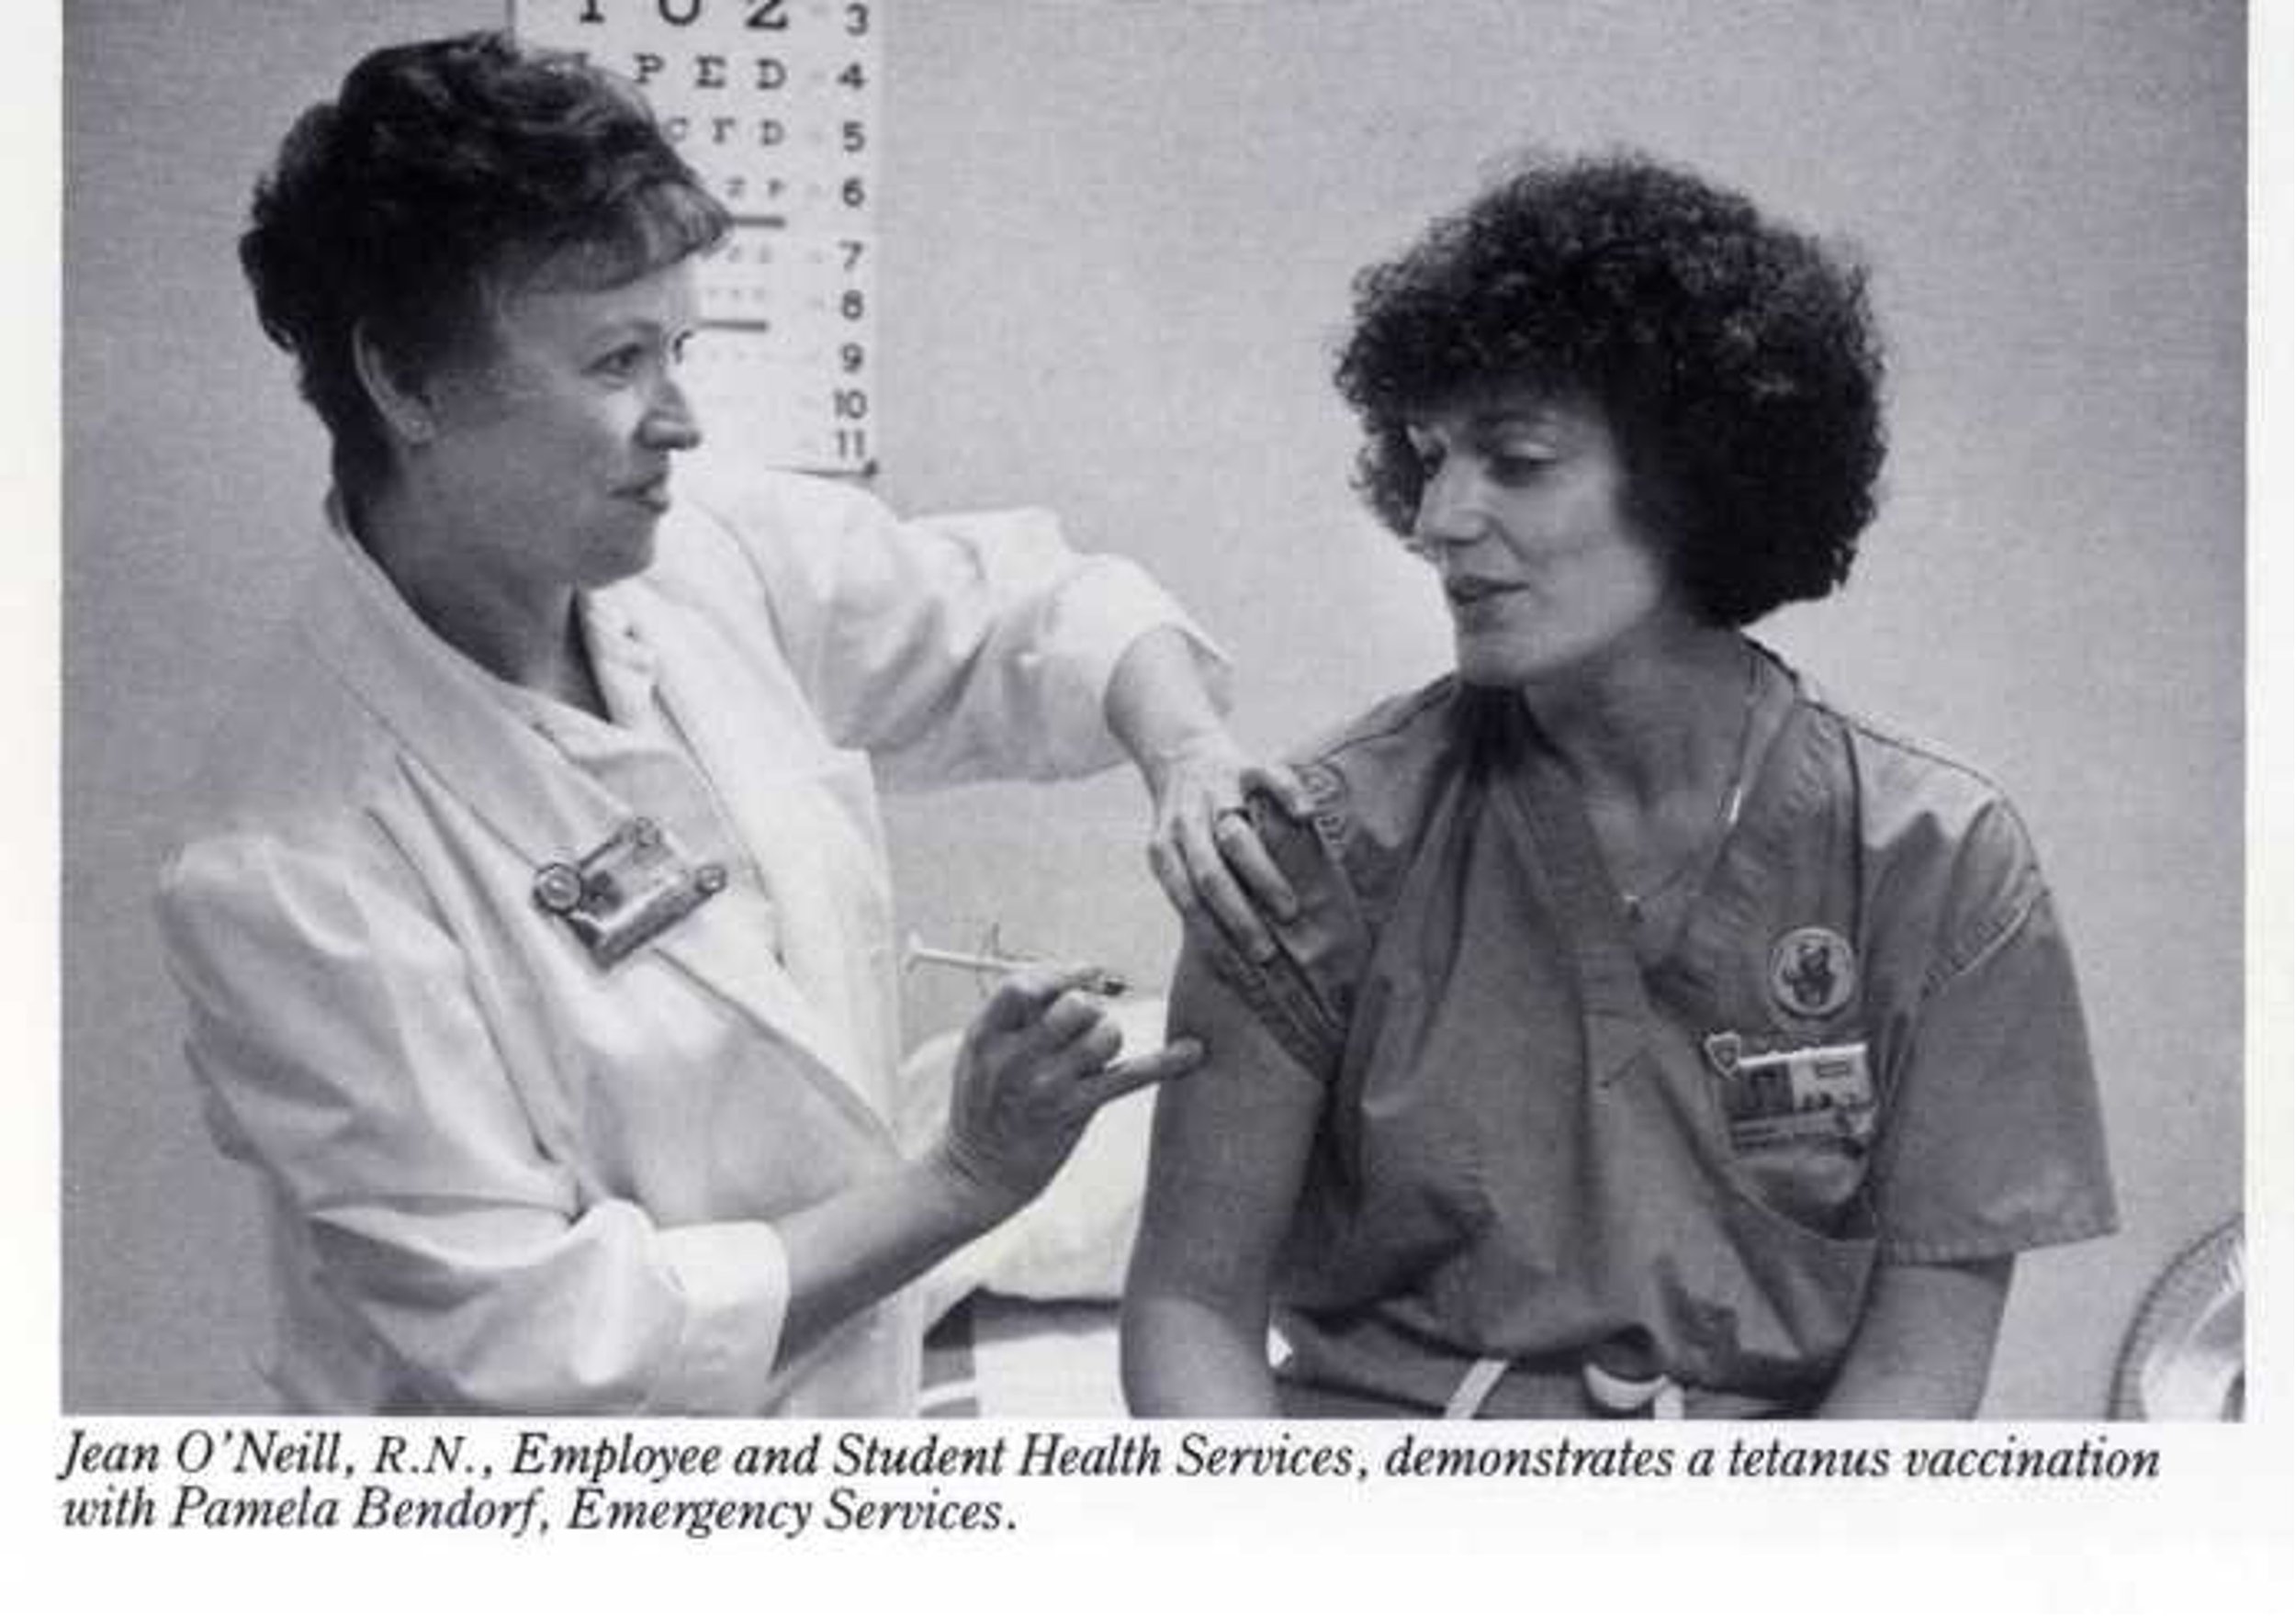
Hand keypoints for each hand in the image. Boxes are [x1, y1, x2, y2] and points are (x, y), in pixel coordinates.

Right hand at [932, 965, 1203, 1221]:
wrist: (980, 1171)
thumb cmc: (985, 1099)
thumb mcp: (980, 1050)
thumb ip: (1018, 1013)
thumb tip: (1079, 975)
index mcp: (985, 1035)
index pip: (1023, 986)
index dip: (1059, 973)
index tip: (1084, 973)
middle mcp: (1015, 1059)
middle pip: (1073, 1006)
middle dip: (1089, 1006)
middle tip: (1082, 1024)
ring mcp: (1047, 1087)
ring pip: (1104, 1034)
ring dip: (1108, 1034)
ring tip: (1094, 1052)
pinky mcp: (1076, 1110)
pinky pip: (1129, 1076)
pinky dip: (1165, 1062)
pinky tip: (1193, 1051)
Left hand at [1142, 732, 1312, 961]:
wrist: (1180, 754)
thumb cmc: (1190, 826)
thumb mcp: (1177, 857)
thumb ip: (1196, 895)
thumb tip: (1232, 962)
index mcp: (1165, 851)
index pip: (1186, 902)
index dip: (1213, 938)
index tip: (1240, 973)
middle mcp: (1186, 823)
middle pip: (1209, 876)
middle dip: (1238, 918)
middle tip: (1267, 952)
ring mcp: (1214, 794)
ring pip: (1235, 835)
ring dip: (1262, 874)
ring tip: (1290, 910)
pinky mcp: (1243, 765)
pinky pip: (1268, 777)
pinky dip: (1287, 795)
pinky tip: (1305, 818)